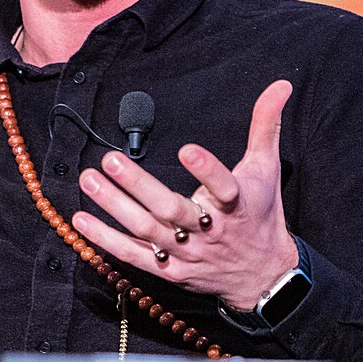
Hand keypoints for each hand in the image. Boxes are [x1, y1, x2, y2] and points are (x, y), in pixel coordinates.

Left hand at [72, 80, 298, 311]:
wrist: (262, 276)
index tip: (186, 149)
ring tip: (88, 178)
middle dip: (139, 186)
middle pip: (171, 210)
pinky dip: (107, 240)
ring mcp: (188, 253)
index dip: (207, 170)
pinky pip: (135, 256)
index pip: (225, 188)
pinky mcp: (171, 271)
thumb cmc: (260, 214)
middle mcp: (210, 231)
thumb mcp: (267, 168)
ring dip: (114, 206)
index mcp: (236, 205)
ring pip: (148, 231)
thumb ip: (266, 126)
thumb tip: (280, 85)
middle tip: (110, 160)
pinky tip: (82, 220)